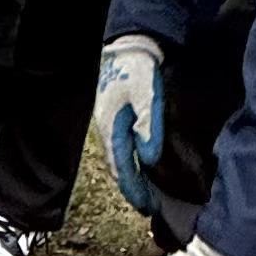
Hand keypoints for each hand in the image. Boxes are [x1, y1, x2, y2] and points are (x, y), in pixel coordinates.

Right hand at [95, 34, 165, 213]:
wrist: (126, 48)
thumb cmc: (137, 70)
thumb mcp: (146, 95)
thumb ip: (148, 127)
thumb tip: (149, 159)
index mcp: (112, 128)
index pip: (122, 168)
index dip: (134, 190)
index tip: (146, 208)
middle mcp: (106, 130)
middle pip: (117, 168)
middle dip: (131, 189)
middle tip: (147, 208)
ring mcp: (107, 124)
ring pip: (117, 159)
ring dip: (129, 177)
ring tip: (142, 193)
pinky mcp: (113, 118)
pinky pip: (120, 148)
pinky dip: (129, 163)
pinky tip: (138, 165)